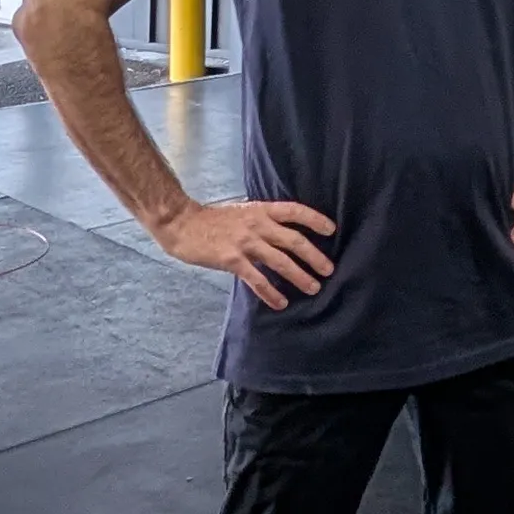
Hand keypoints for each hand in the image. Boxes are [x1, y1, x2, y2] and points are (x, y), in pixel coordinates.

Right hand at [154, 197, 336, 307]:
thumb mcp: (242, 212)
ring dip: (299, 276)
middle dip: (314, 256)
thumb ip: (262, 221)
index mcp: (260, 210)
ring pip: (280, 261)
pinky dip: (271, 292)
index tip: (331, 230)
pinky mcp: (232, 259)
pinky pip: (257, 279)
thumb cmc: (212, 220)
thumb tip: (284, 234)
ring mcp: (245, 242)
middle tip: (329, 269)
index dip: (314, 219)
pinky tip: (281, 302)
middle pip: (293, 240)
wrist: (182, 224)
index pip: (294, 211)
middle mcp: (256, 224)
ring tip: (313, 288)